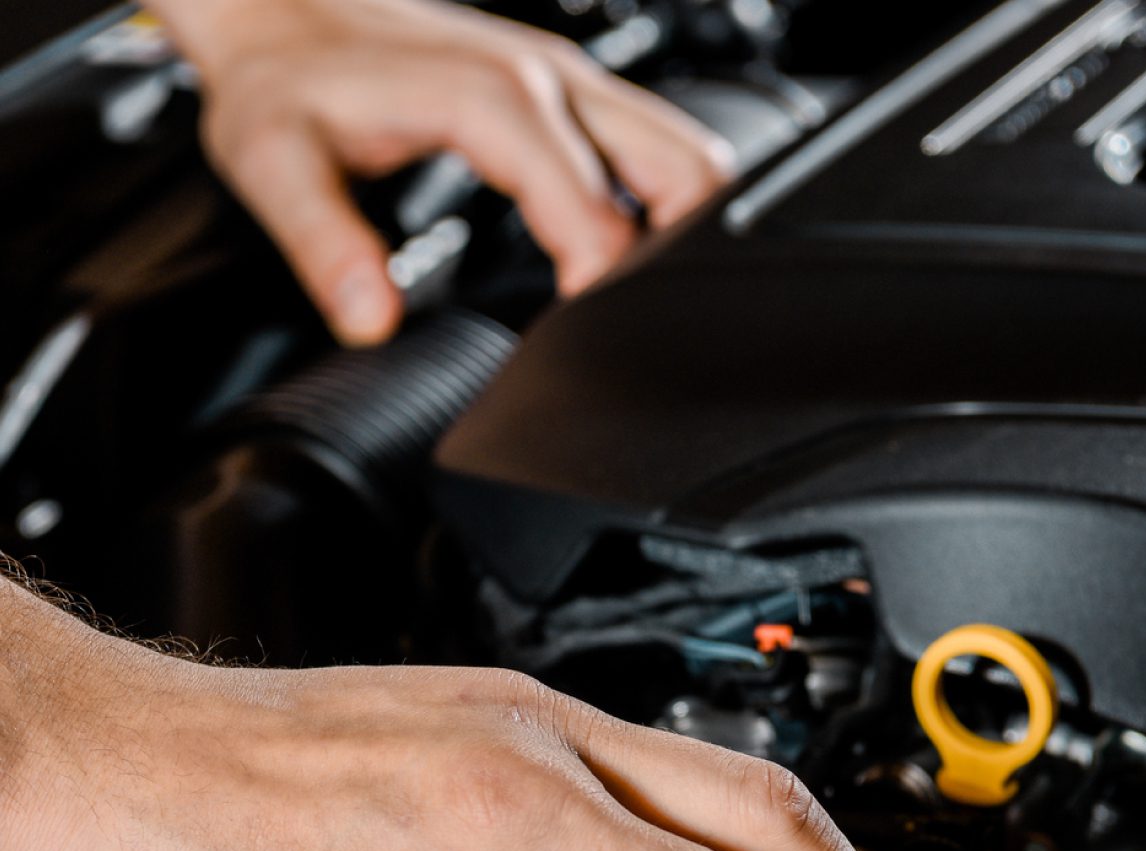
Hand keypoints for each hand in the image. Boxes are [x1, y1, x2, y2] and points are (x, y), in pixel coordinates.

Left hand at [152, 0, 734, 343]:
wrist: (281, 8)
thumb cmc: (287, 83)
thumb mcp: (275, 163)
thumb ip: (325, 244)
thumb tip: (371, 318)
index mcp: (496, 100)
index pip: (600, 211)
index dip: (606, 289)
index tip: (587, 343)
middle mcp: (552, 80)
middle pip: (685, 173)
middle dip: (677, 262)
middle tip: (629, 329)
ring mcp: (573, 80)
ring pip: (690, 155)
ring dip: (689, 230)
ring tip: (642, 301)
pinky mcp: (575, 91)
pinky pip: (660, 147)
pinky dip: (671, 206)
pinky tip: (636, 254)